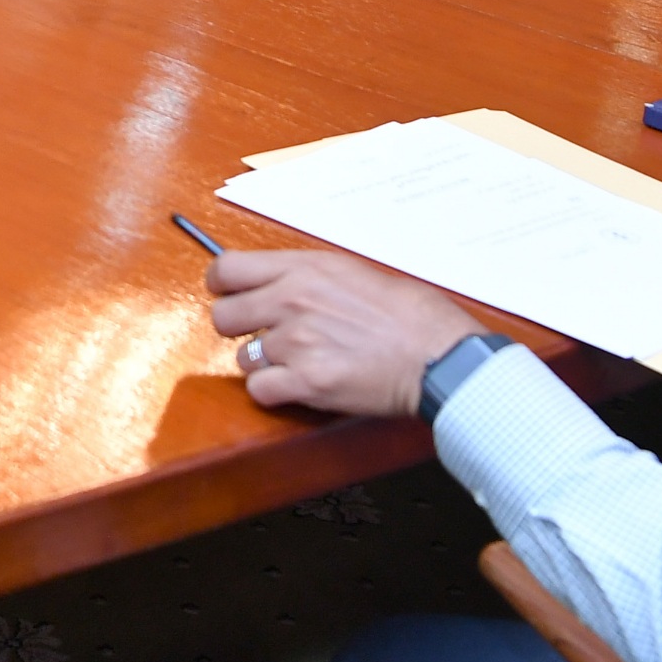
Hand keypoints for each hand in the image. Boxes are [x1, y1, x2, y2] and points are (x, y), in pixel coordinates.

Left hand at [207, 249, 485, 417]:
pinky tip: (300, 385)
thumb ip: (304, 275)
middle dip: (240, 328)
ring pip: (243, 357)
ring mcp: (296, 342)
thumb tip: (271, 281)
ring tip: (300, 361)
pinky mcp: (306, 382)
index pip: (226, 269)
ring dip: (265, 363)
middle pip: (222, 316)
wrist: (438, 354)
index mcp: (302, 269)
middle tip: (265, 335)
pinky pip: (260, 390)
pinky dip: (275, 392)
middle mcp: (291, 301)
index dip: (222, 285)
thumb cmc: (408, 313)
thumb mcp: (350, 271)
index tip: (233, 295)